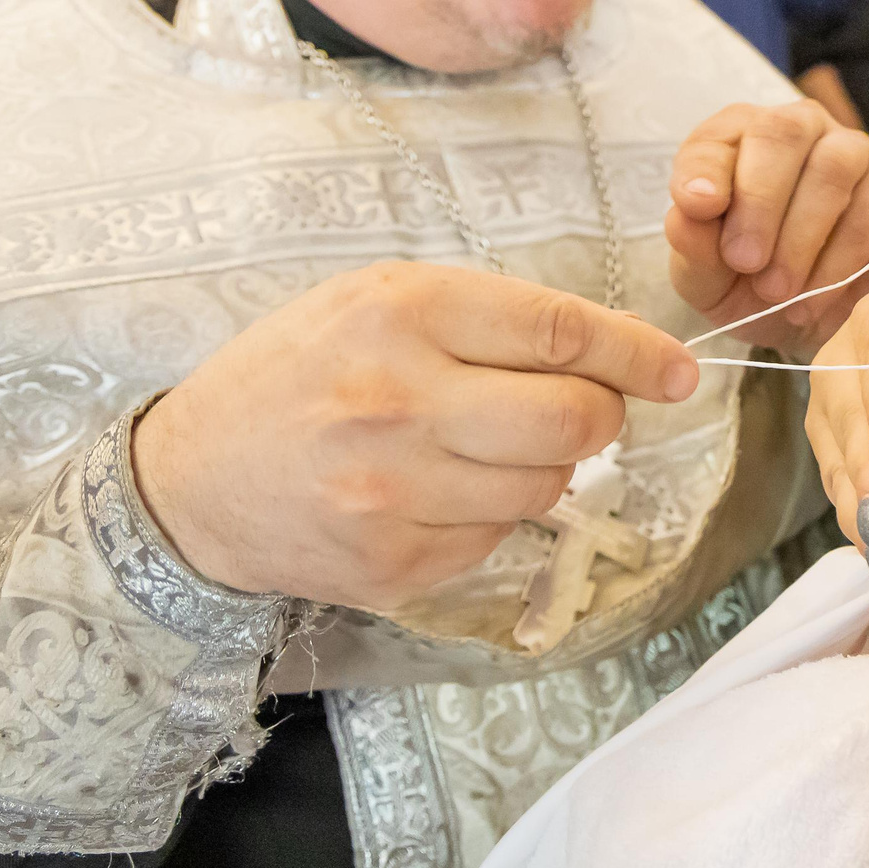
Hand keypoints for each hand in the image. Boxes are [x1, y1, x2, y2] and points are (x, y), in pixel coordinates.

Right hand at [130, 264, 698, 609]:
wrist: (190, 481)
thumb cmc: (296, 374)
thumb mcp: (377, 303)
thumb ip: (491, 319)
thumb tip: (615, 351)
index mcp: (402, 312)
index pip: (561, 331)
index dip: (637, 353)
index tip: (678, 369)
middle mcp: (400, 400)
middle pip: (574, 420)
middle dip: (601, 415)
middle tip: (580, 411)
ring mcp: (396, 493)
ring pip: (547, 487)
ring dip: (544, 468)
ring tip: (483, 446)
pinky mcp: (394, 564)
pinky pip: (497, 539)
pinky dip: (490, 515)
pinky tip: (436, 491)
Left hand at [666, 100, 868, 351]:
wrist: (813, 322)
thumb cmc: (749, 285)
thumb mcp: (708, 278)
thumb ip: (693, 246)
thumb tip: (686, 214)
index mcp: (737, 140)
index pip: (717, 137)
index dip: (705, 167)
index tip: (697, 205)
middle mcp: (798, 130)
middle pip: (782, 134)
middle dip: (759, 200)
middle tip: (744, 261)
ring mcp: (853, 155)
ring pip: (832, 171)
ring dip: (799, 238)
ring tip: (776, 292)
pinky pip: (868, 216)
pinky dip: (834, 266)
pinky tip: (810, 301)